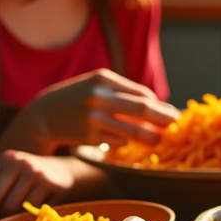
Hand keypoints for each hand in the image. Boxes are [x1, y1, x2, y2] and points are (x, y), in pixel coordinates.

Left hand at [0, 151, 79, 220]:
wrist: (64, 170)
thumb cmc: (28, 181)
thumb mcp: (8, 180)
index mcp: (4, 160)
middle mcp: (17, 163)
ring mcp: (35, 172)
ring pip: (11, 207)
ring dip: (10, 220)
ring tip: (15, 220)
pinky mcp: (51, 184)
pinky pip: (31, 210)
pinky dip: (28, 217)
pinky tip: (31, 216)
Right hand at [22, 69, 178, 150]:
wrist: (44, 115)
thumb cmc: (78, 98)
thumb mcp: (97, 86)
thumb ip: (124, 92)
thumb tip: (158, 104)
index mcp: (103, 79)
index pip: (142, 94)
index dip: (160, 106)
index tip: (171, 113)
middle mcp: (98, 97)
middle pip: (142, 109)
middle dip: (163, 118)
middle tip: (176, 124)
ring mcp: (93, 118)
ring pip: (133, 130)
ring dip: (151, 137)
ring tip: (160, 139)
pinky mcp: (89, 137)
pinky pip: (117, 141)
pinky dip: (124, 140)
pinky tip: (122, 138)